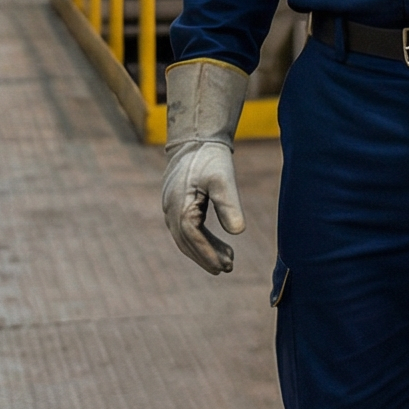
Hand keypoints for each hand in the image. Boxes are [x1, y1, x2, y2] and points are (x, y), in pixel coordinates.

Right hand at [162, 59, 249, 273]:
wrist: (196, 139)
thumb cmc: (210, 157)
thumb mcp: (223, 178)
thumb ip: (229, 204)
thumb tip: (238, 232)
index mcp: (179, 205)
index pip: (192, 237)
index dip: (207, 254)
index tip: (223, 267)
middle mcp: (170, 210)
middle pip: (187, 242)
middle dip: (206, 258)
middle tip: (228, 268)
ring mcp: (171, 208)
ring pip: (186, 238)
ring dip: (204, 251)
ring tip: (228, 260)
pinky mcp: (177, 205)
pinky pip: (186, 230)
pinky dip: (201, 240)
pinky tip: (218, 245)